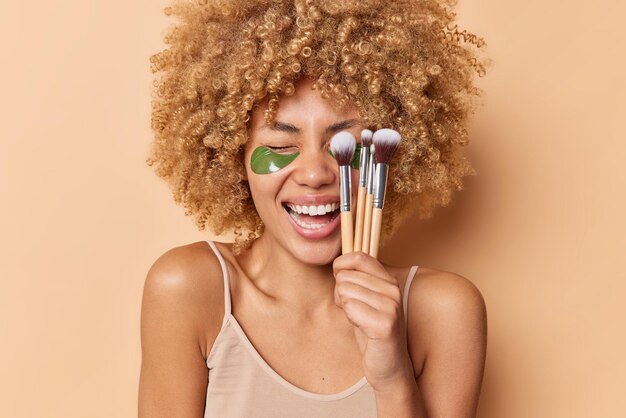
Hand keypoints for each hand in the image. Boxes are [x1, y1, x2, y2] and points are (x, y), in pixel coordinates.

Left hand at [332, 252, 414, 391]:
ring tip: (359, 320)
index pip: (358, 257)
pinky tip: (362, 328)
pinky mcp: (385, 324)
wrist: (388, 367)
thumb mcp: (364, 299)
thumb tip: (337, 264)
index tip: (340, 282)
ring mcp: (391, 306)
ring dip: (345, 307)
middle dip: (341, 294)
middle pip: (346, 276)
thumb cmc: (371, 331)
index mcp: (388, 280)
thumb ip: (355, 279)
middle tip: (355, 311)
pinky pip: (350, 307)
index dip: (341, 266)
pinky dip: (350, 319)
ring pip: (345, 291)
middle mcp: (393, 290)